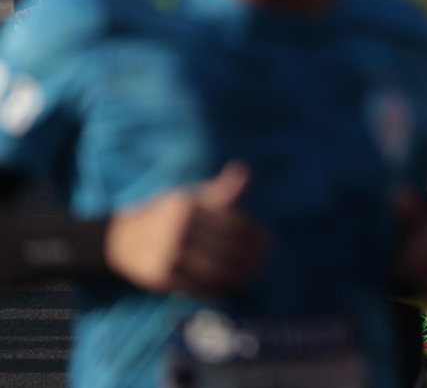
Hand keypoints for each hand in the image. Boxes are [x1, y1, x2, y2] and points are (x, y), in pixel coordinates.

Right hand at [104, 161, 264, 295]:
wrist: (123, 239)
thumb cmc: (169, 215)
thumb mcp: (192, 198)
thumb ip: (222, 190)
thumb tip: (247, 172)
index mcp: (189, 207)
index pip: (233, 223)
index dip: (254, 236)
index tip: (267, 244)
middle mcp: (178, 229)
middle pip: (226, 248)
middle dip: (249, 259)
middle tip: (262, 266)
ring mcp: (167, 253)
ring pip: (214, 270)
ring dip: (237, 278)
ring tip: (249, 279)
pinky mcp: (160, 276)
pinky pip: (196, 286)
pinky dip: (216, 290)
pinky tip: (228, 289)